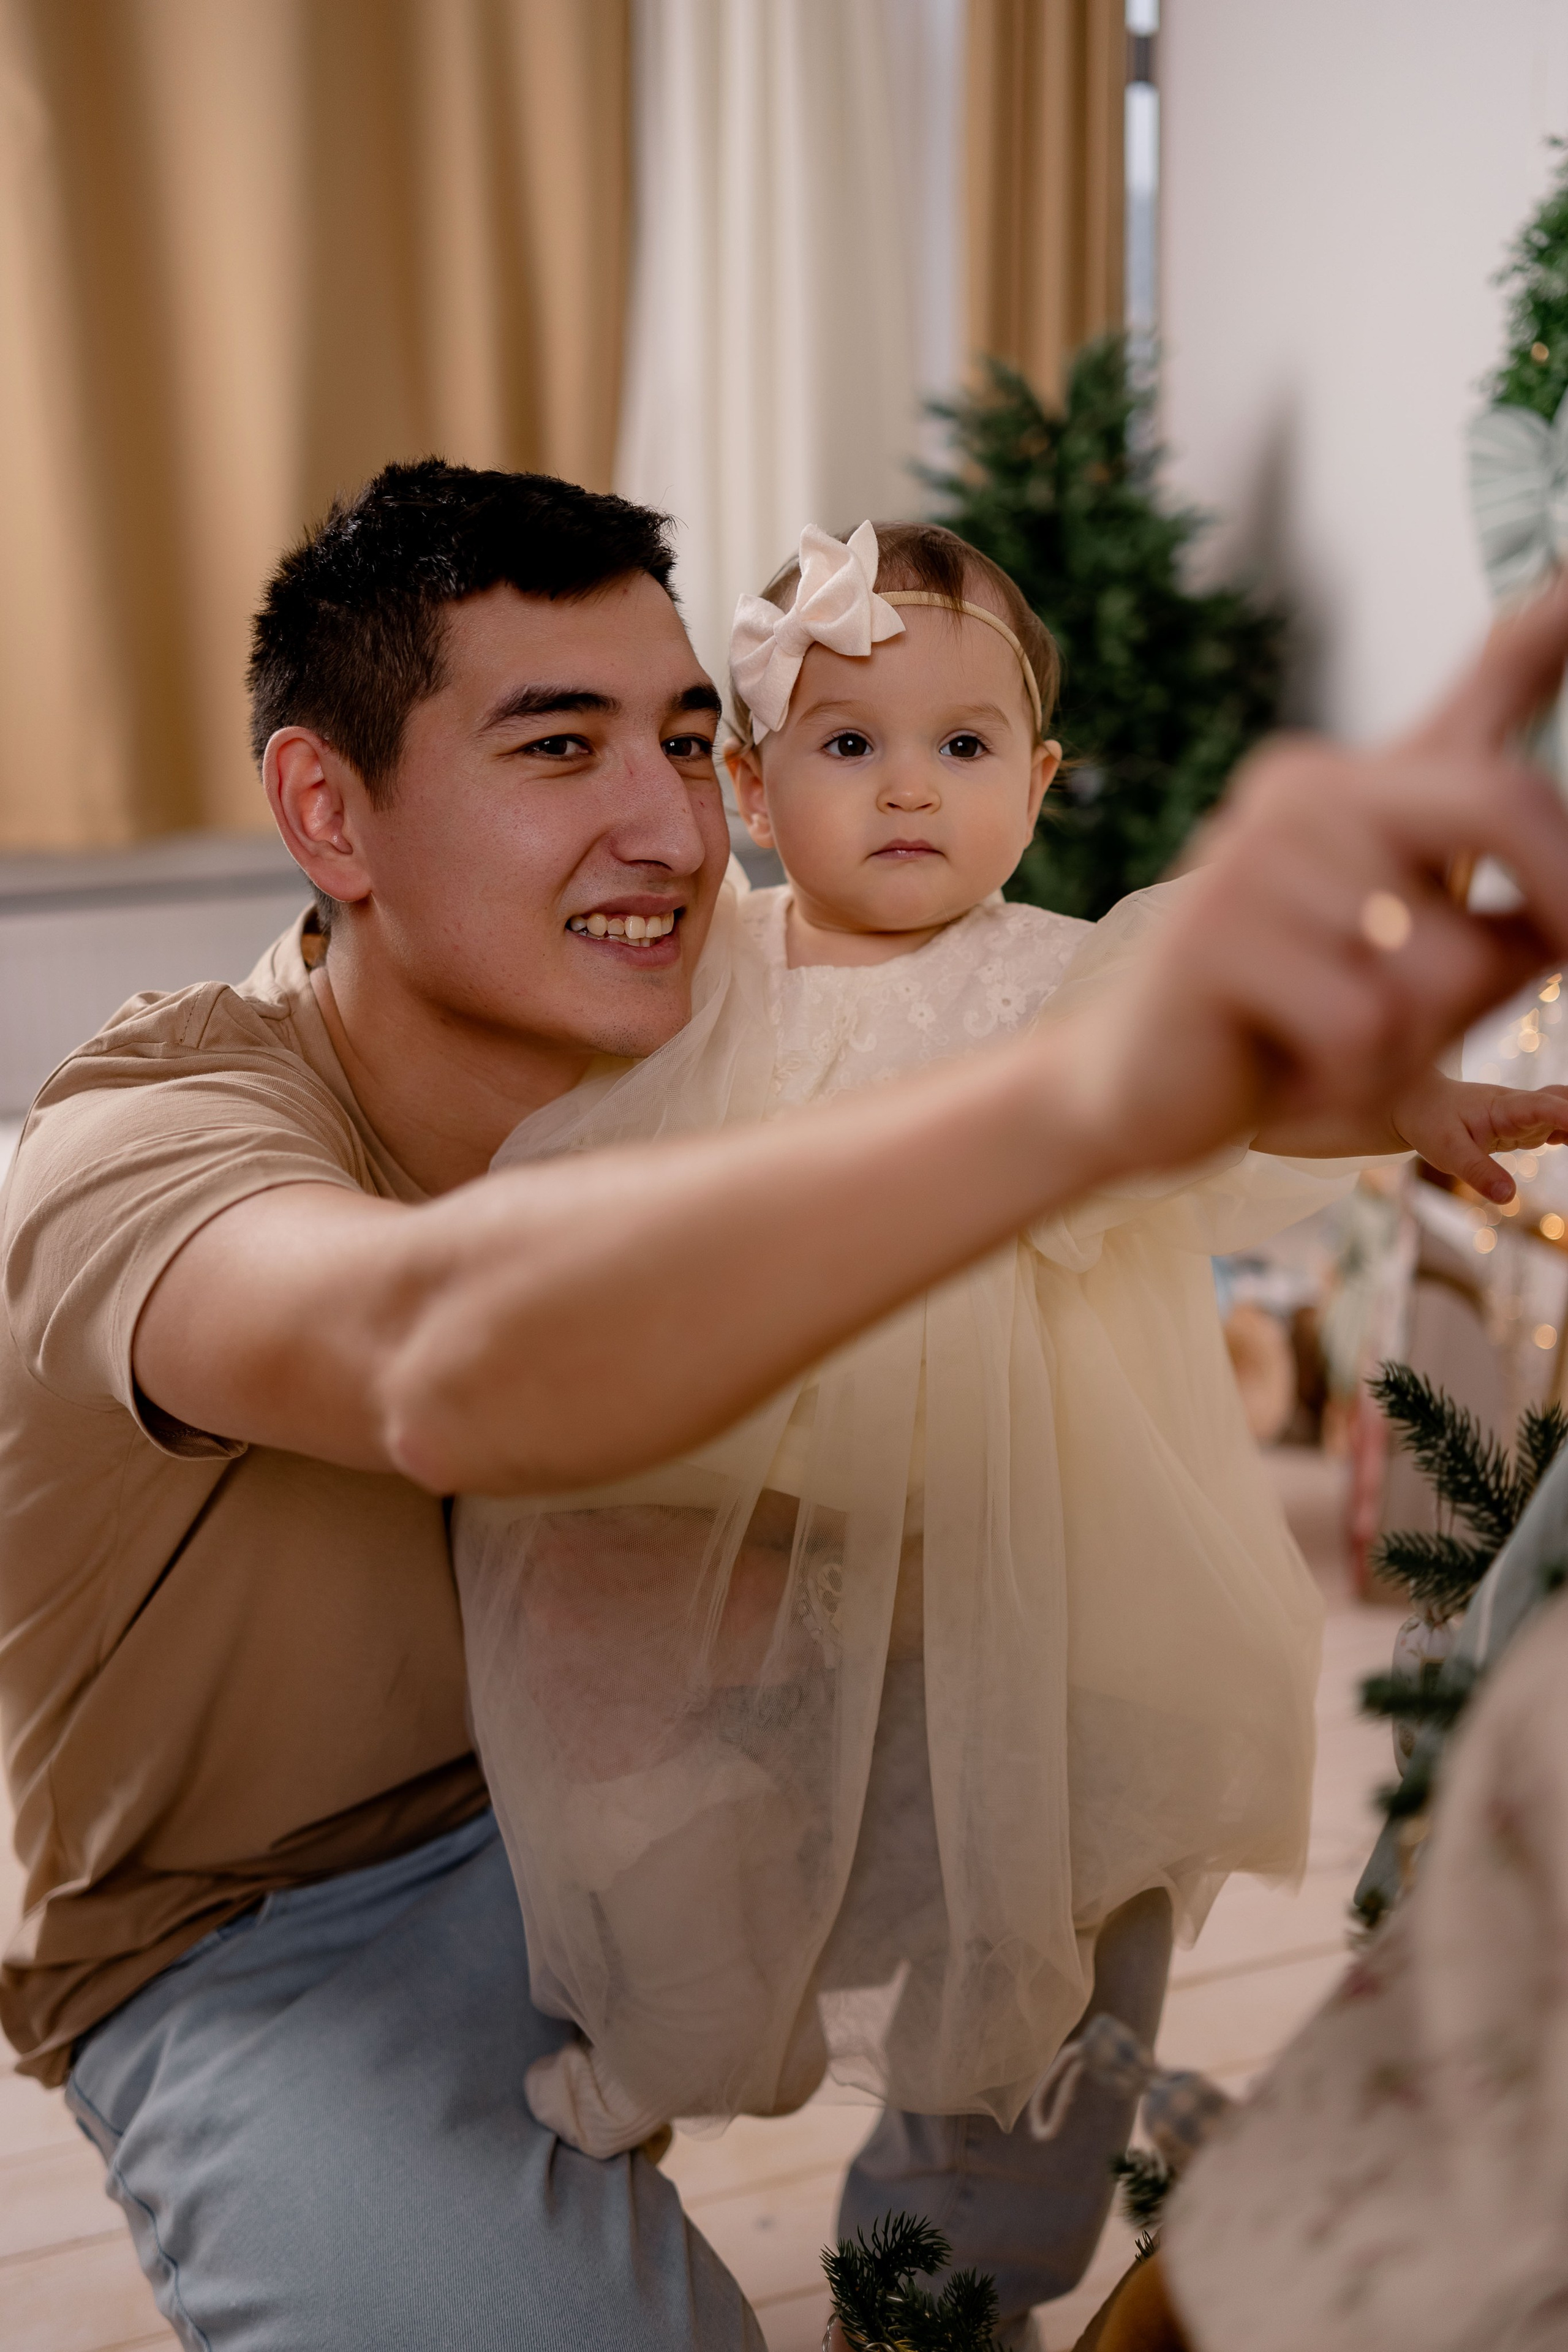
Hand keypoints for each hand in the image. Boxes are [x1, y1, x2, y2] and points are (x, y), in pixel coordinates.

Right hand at [1065, 571, 1567, 1179]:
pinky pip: (1362, 1025)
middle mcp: (1305, 791)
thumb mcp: (1426, 950)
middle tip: (1554, 962)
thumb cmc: (1302, 1022)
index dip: (1544, 635)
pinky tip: (1287, 1072)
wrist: (1142, 1090)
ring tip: (1340, 1049)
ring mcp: (1251, 858)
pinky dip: (1346, 1079)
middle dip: (1560, 901)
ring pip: (1437, 963)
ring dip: (1413, 1043)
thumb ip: (1513, 901)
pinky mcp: (1212, 942)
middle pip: (1500, 803)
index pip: (1486, 686)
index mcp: (1354, 781)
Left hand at [1391, 1073, 1567, 1201]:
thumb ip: (1476, 1171)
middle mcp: (1522, 1106)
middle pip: (1567, 1104)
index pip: (1545, 1107)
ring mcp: (1527, 1114)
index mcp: (1503, 1107)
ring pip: (1567, 1112)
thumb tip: (1508, 1198)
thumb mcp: (1444, 1151)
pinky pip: (1561, 1125)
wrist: (1417, 1103)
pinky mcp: (1527, 1125)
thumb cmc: (1428, 1122)